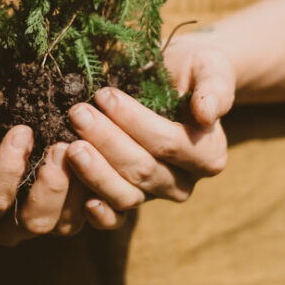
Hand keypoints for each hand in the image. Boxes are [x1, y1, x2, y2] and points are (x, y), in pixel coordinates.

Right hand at [0, 99, 109, 245]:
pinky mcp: (62, 206)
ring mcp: (35, 217)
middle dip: (50, 187)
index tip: (21, 131)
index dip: (5, 173)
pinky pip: (88, 212)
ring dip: (79, 188)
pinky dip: (99, 191)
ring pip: (66, 223)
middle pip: (33, 224)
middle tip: (62, 146)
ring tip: (84, 146)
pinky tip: (103, 156)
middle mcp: (3, 225)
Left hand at [65, 38, 233, 209]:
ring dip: (95, 173)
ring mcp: (155, 195)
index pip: (169, 143)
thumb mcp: (210, 68)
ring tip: (70, 146)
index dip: (135, 122)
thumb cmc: (193, 71)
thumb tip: (207, 112)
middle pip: (143, 170)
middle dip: (106, 142)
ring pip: (126, 195)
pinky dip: (98, 213)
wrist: (175, 82)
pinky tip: (81, 199)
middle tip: (77, 114)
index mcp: (209, 154)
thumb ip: (214, 89)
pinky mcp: (130, 199)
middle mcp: (184, 181)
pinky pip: (115, 216)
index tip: (105, 95)